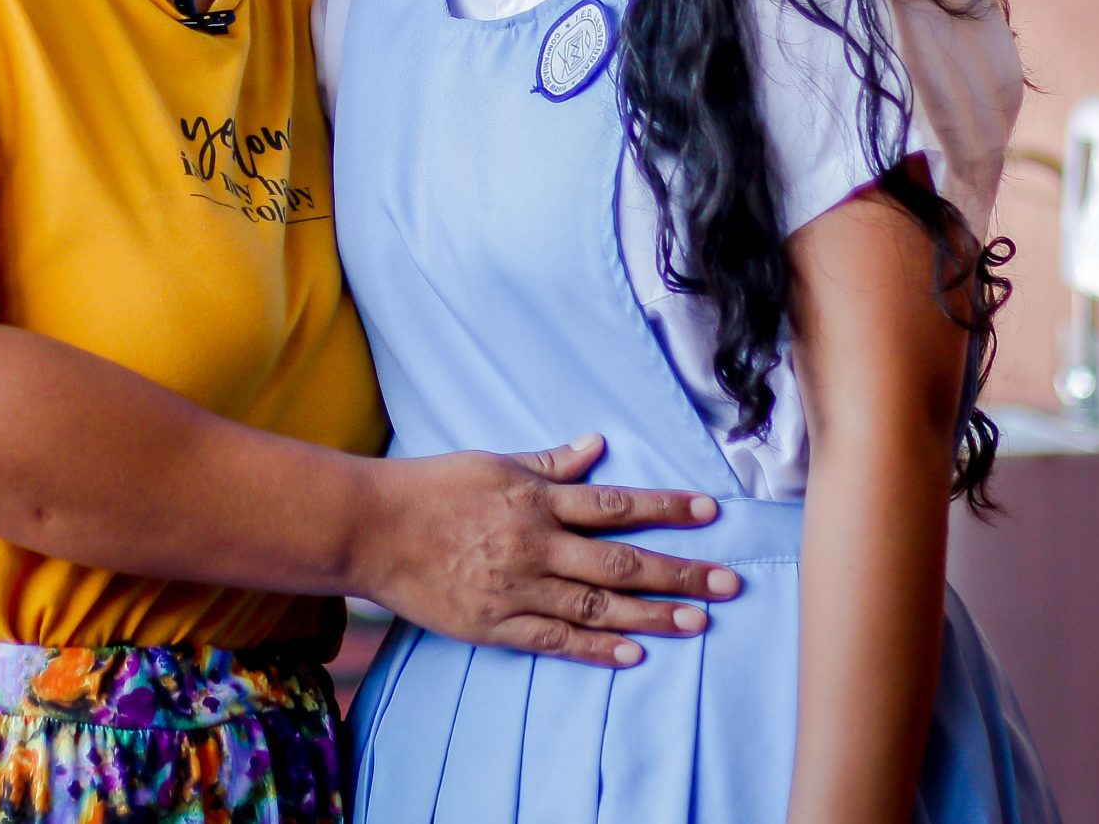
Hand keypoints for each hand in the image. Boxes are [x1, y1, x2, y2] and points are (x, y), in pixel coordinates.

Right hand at [348, 433, 741, 667]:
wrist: (370, 528)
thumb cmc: (429, 488)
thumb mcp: (492, 463)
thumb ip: (549, 463)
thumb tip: (596, 445)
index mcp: (536, 499)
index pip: (616, 504)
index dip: (666, 508)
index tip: (709, 511)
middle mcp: (536, 544)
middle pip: (621, 560)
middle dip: (679, 571)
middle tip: (727, 582)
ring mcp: (518, 588)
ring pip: (598, 605)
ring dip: (652, 614)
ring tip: (698, 622)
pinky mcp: (495, 623)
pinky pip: (556, 639)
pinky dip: (597, 647)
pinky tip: (633, 653)